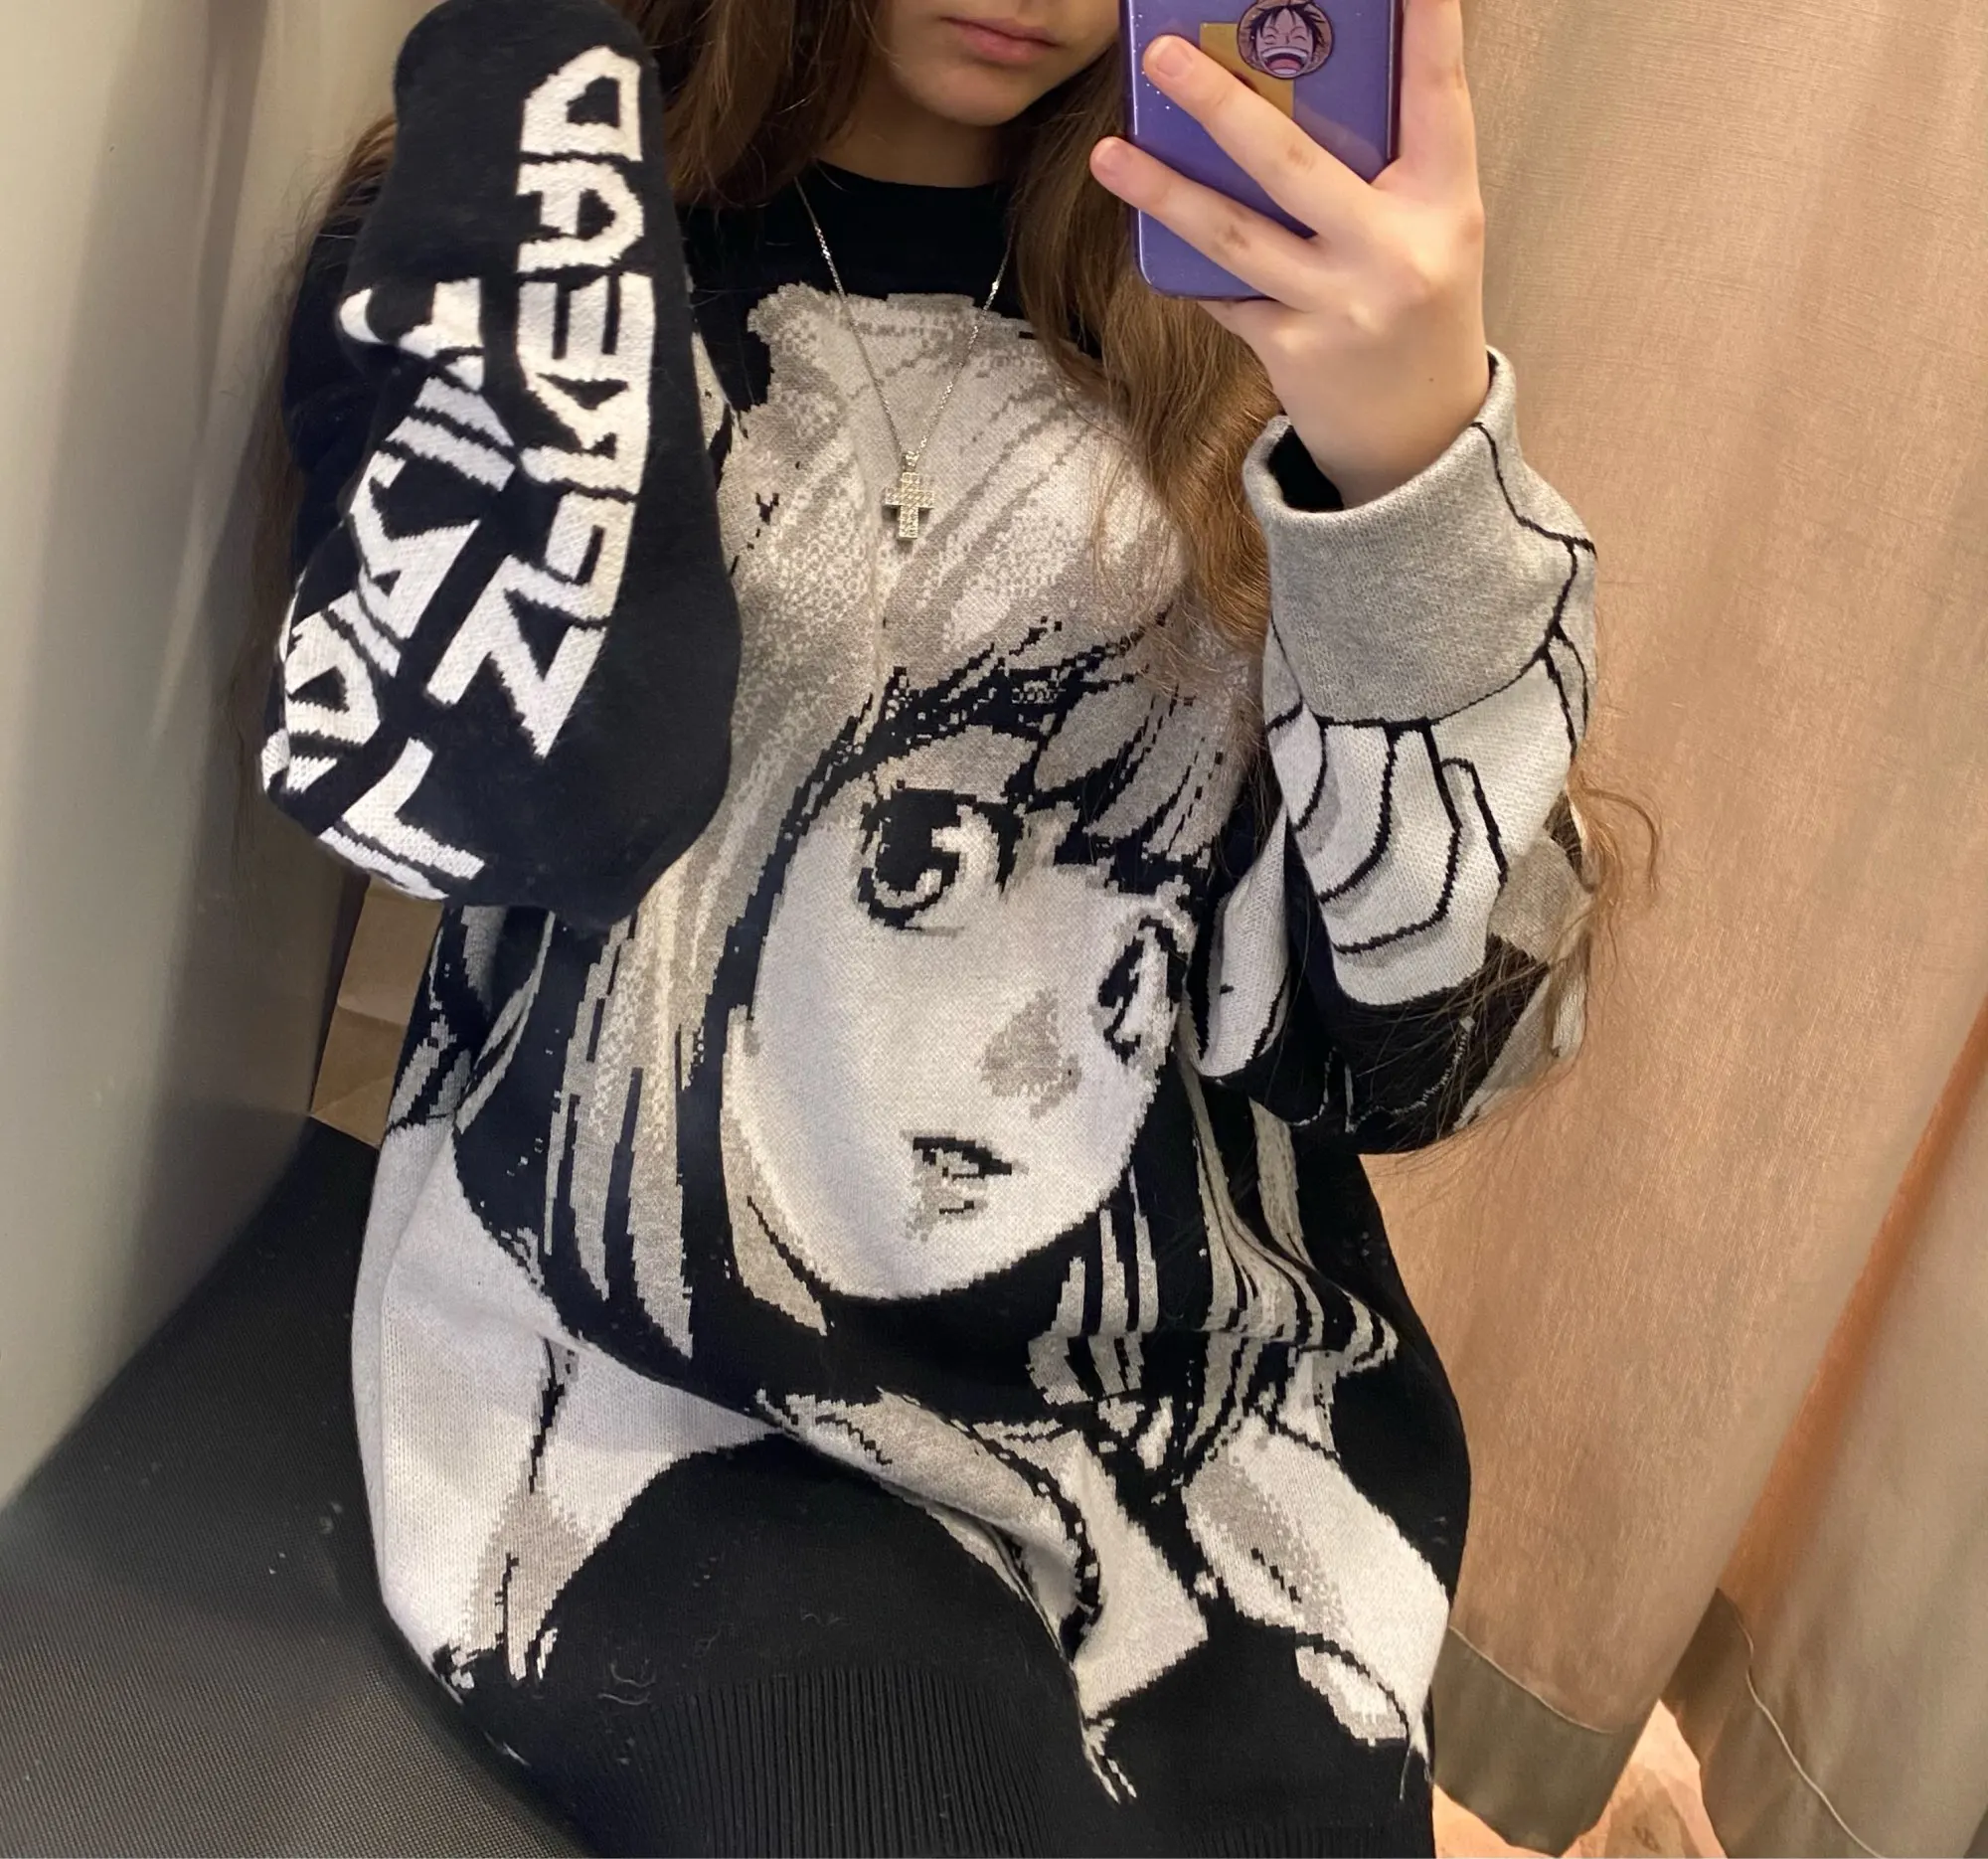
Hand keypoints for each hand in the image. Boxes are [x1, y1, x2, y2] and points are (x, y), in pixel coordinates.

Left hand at [1089, 0, 1489, 506]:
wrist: (1420, 442)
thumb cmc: (1416, 309)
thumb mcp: (1429, 233)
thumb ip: (1384, 170)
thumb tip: (1296, 90)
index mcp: (1445, 205)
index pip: (1439, 98)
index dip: (1428, 30)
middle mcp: (1393, 252)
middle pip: (1294, 163)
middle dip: (1221, 103)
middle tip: (1165, 54)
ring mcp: (1339, 305)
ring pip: (1233, 235)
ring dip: (1164, 191)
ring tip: (1111, 152)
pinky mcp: (1293, 350)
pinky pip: (1225, 291)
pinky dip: (1190, 262)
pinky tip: (1150, 232)